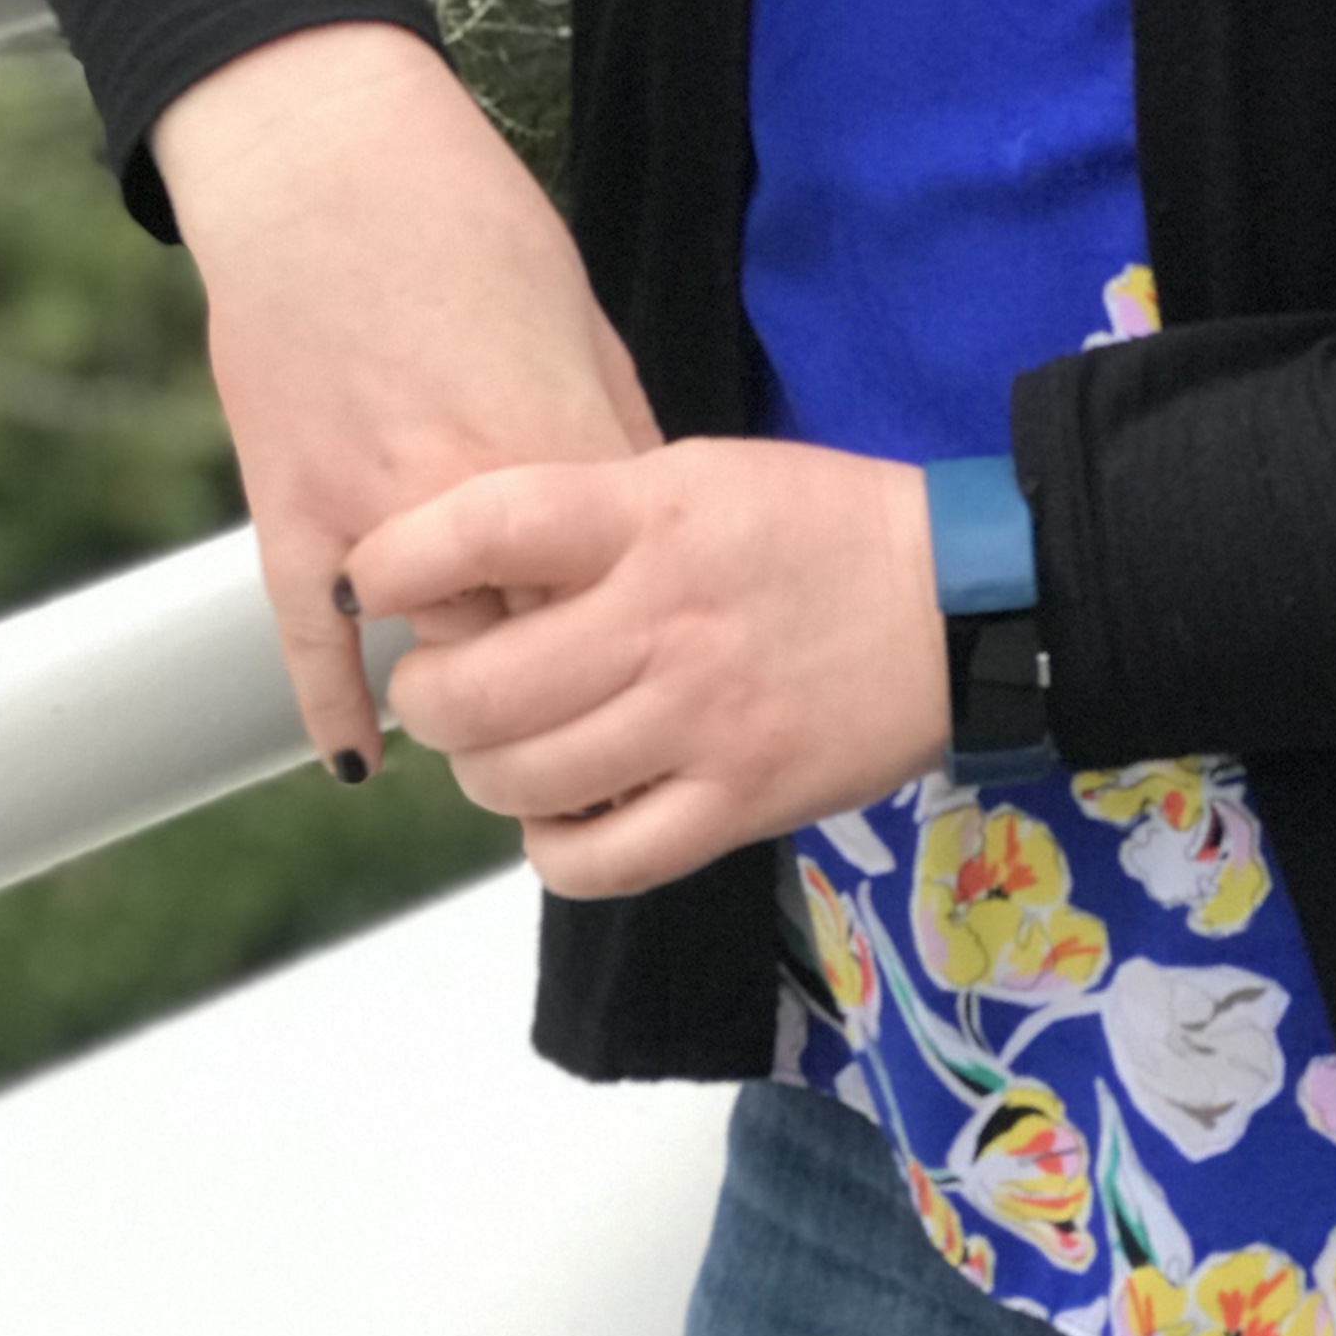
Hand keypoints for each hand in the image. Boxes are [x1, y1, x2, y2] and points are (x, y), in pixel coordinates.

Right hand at [152, 21, 660, 784]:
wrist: (325, 171)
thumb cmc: (470, 227)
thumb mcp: (582, 321)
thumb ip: (613, 433)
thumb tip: (654, 519)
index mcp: (561, 445)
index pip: (626, 592)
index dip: (650, 637)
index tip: (668, 668)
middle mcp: (473, 501)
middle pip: (540, 641)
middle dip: (572, 682)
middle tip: (595, 724)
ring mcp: (372, 517)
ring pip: (438, 655)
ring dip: (471, 694)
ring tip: (505, 731)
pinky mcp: (290, 515)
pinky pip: (312, 646)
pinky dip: (336, 709)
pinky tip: (363, 762)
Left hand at [347, 442, 955, 895]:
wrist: (960, 596)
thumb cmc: (820, 524)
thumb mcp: (700, 474)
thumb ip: (588, 515)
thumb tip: (463, 573)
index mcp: (655, 517)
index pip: (487, 528)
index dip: (399, 559)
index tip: (375, 579)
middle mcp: (668, 619)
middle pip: (477, 690)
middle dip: (427, 695)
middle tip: (438, 684)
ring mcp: (703, 721)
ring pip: (523, 782)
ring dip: (482, 773)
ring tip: (500, 747)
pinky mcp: (739, 801)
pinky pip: (600, 861)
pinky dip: (553, 849)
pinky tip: (561, 813)